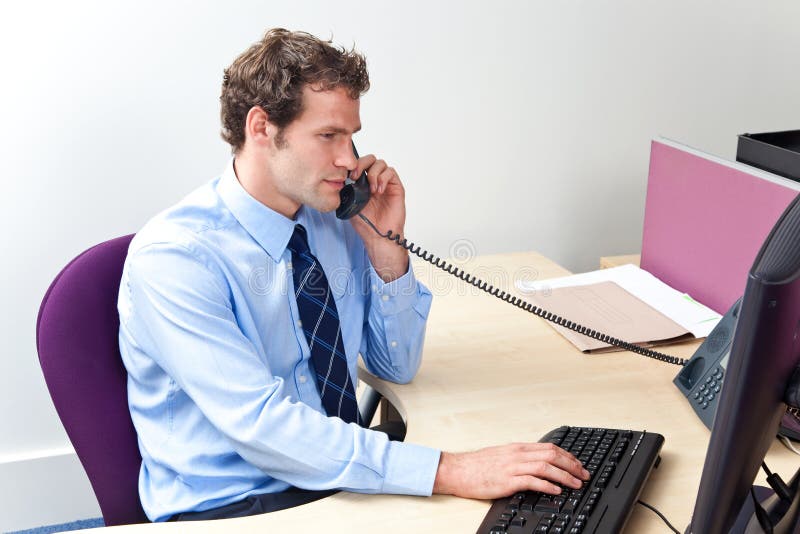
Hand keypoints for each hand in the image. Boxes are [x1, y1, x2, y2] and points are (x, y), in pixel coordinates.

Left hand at [349, 154, 408, 281]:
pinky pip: (391, 172)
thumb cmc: (366, 223)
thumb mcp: (349, 205)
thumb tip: (339, 180)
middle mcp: (375, 180)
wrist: (378, 235)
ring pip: (381, 163)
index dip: (354, 165)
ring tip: (371, 190)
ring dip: (373, 173)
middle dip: (362, 164)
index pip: (360, 164)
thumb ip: (346, 191)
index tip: (349, 176)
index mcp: (363, 183)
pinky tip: (378, 191)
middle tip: (357, 177)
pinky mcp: (396, 187)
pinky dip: (383, 178)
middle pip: (370, 159)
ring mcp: (386, 183)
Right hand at [432, 443, 589, 499]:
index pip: (550, 447)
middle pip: (552, 455)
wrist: (457, 470)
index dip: (568, 456)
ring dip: (565, 476)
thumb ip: (519, 458)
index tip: (579, 465)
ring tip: (576, 484)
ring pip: (546, 467)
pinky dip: (547, 485)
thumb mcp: (501, 456)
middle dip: (572, 465)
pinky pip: (532, 481)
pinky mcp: (507, 480)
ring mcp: (513, 466)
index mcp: (518, 448)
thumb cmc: (476, 465)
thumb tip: (537, 464)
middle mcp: (517, 454)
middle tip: (584, 475)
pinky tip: (556, 491)